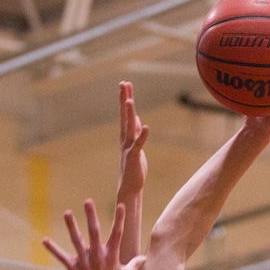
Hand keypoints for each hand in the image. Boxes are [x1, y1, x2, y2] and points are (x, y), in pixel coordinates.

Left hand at [43, 200, 143, 269]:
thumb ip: (134, 264)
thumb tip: (143, 258)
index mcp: (112, 255)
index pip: (117, 233)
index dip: (119, 219)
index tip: (120, 205)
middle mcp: (98, 256)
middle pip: (94, 232)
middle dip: (91, 216)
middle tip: (87, 201)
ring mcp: (85, 262)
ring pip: (77, 240)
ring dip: (71, 226)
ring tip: (67, 213)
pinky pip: (62, 257)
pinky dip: (53, 249)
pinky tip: (44, 241)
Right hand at [118, 81, 148, 196]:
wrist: (130, 186)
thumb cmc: (133, 167)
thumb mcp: (135, 145)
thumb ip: (135, 132)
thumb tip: (137, 119)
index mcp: (126, 136)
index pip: (126, 114)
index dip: (125, 98)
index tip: (125, 84)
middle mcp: (125, 139)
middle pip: (125, 115)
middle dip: (124, 99)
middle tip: (123, 83)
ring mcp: (129, 147)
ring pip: (129, 127)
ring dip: (129, 114)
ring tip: (130, 100)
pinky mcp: (134, 157)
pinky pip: (138, 145)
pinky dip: (142, 136)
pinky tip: (146, 127)